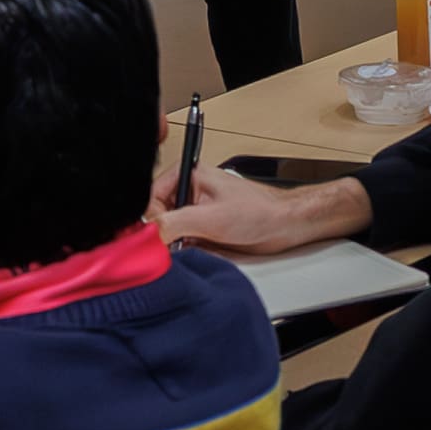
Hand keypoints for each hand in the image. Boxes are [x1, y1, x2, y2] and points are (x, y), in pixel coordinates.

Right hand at [162, 168, 369, 256]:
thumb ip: (174, 223)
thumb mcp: (211, 218)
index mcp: (187, 175)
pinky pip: (181, 245)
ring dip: (174, 246)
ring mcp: (193, 213)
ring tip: (190, 249)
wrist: (285, 226)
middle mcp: (187, 192)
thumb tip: (145, 234)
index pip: (149, 200)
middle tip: (171, 248)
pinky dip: (185, 253)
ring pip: (166, 235)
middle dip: (162, 236)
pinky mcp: (201, 231)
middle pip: (156, 218)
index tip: (151, 240)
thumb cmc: (259, 211)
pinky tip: (196, 254)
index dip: (148, 222)